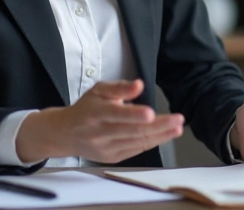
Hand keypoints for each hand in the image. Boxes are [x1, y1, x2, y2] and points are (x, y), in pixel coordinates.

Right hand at [17, 79, 183, 163]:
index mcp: (95, 113)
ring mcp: (106, 148)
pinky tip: (165, 136)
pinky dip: (151, 142)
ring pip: (137, 143)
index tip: (151, 112)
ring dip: (160, 136)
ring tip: (177, 128)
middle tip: (178, 120)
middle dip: (158, 126)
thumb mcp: (98, 90)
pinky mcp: (111, 157)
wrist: (65, 134)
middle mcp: (100, 133)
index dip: (134, 115)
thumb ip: (119, 87)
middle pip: (132, 131)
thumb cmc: (85, 109)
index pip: (117, 115)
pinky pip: (135, 150)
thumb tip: (139, 85)